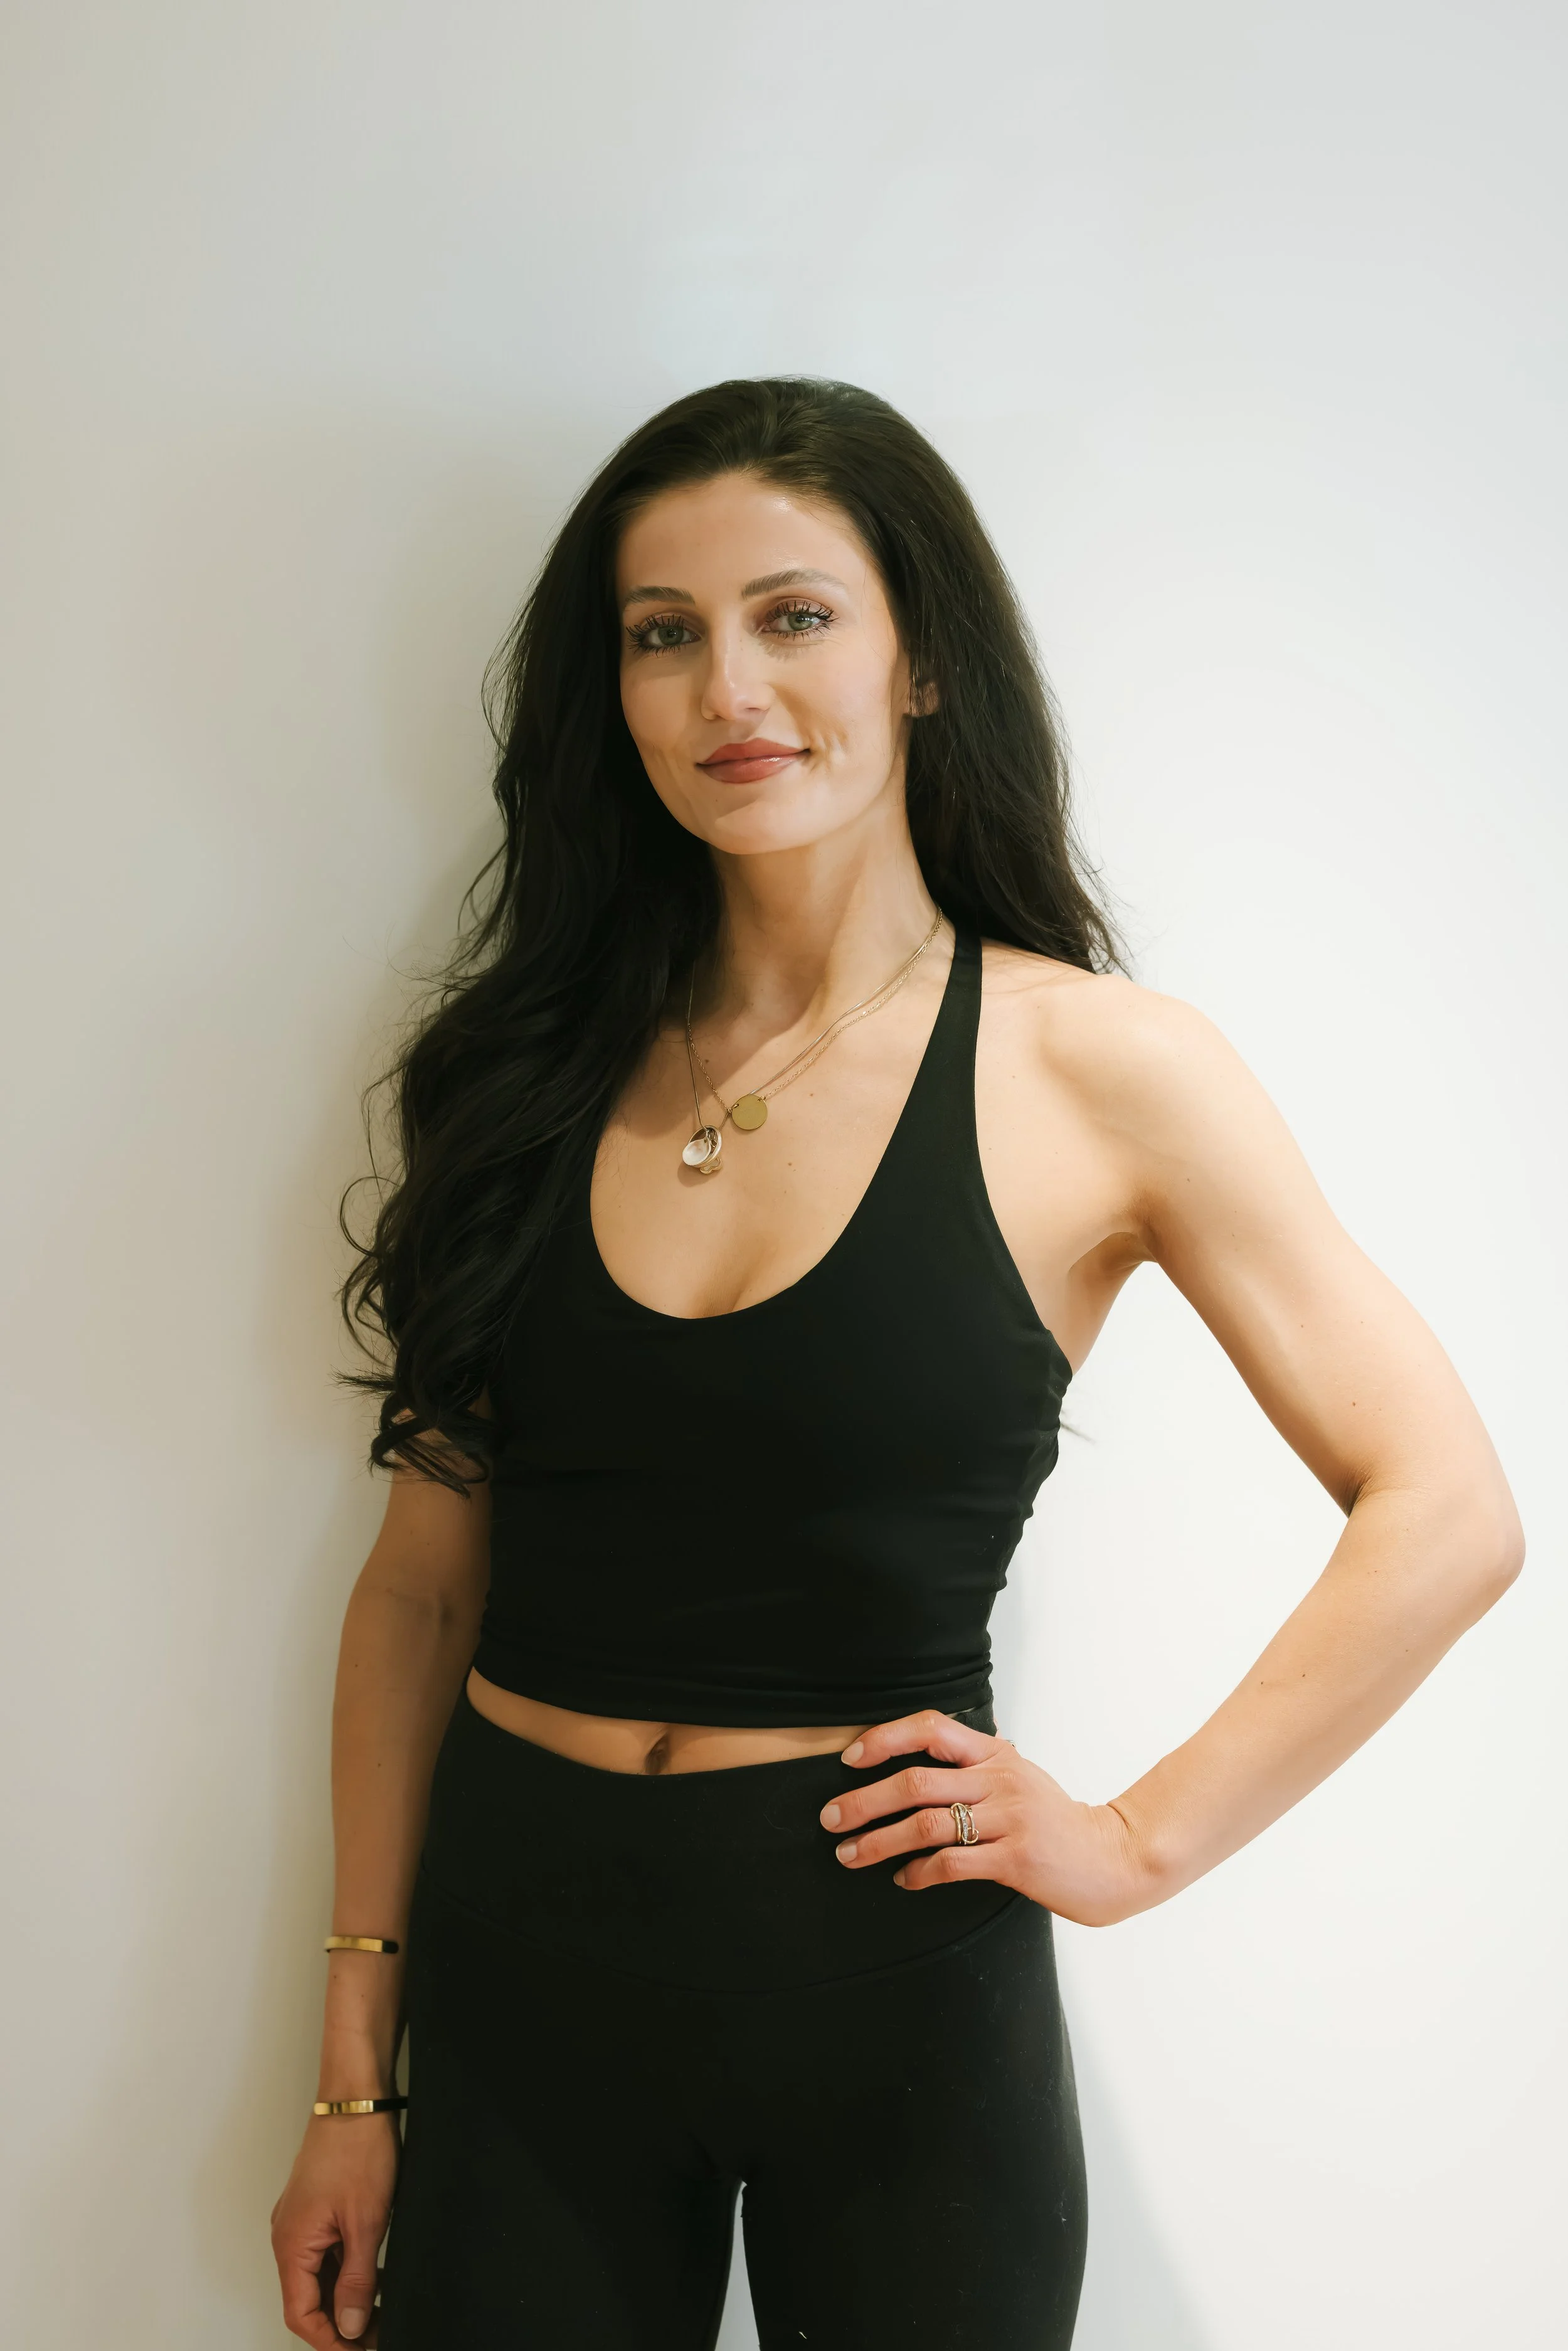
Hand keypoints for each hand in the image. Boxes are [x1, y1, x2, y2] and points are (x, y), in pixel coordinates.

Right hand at [271, 2112, 398, 2345]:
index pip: (301, 2314)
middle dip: (341, 2323)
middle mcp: (288, 2236)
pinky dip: (347, 2270)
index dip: (330, 2340)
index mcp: (292, 2244)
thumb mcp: (365, 2222)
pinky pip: (325, 2253)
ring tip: (381, 2312)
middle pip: (308, 2299)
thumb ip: (357, 2279)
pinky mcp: (315, 2208)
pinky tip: (375, 2277)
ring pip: (318, 2277)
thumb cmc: (357, 2148)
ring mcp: (301, 2221)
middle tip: (378, 2334)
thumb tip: (348, 2325)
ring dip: (346, 2297)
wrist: (356, 2097)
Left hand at [819, 1710, 1156, 1927]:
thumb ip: (980, 1765)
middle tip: (830, 1818)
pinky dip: (919, 1873)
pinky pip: (953, 1864)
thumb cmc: (1060, 1821)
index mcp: (997, 1755)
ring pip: (926, 1824)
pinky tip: (903, 1880)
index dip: (886, 1738)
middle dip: (864, 1801)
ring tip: (849, 1854)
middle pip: (916, 1781)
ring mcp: (1010, 1819)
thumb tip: (930, 1752)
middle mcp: (1000, 1780)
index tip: (851, 1758)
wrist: (1115, 1858)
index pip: (933, 1728)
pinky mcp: (1017, 1859)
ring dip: (879, 1841)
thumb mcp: (1021, 1778)